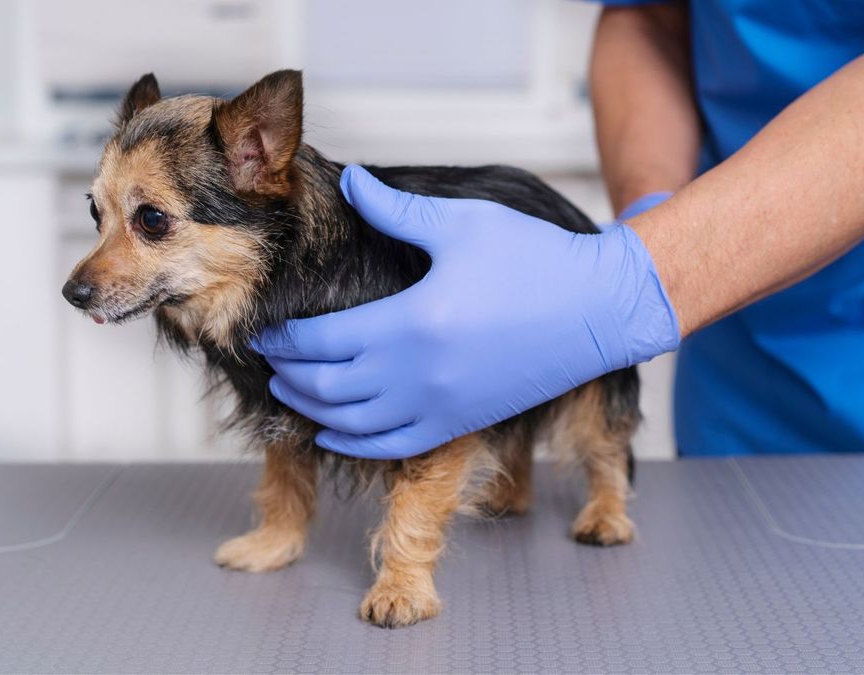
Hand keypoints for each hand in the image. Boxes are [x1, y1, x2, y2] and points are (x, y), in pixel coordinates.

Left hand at [253, 165, 679, 459]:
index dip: (285, 338)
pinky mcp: (460, 423)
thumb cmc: (535, 261)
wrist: (598, 311)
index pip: (322, 341)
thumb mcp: (462, 224)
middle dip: (288, 374)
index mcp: (411, 322)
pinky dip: (352, 443)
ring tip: (289, 391)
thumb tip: (352, 181)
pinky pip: (392, 446)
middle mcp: (418, 374)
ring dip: (311, 410)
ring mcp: (439, 406)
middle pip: (326, 386)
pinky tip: (332, 432)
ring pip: (351, 423)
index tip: (265, 329)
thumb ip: (397, 208)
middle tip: (267, 359)